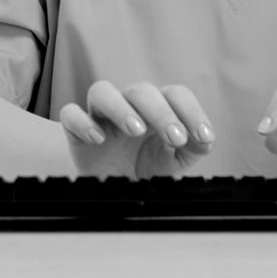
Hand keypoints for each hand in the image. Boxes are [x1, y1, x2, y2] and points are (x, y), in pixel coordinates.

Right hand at [59, 80, 214, 179]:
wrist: (111, 187)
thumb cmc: (143, 168)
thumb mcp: (173, 162)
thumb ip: (193, 148)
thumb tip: (206, 139)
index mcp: (155, 109)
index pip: (174, 94)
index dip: (191, 110)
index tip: (203, 136)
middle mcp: (127, 105)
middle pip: (141, 90)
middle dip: (160, 111)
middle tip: (174, 137)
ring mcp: (99, 115)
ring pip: (102, 91)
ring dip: (121, 107)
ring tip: (136, 129)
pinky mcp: (75, 129)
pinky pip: (71, 114)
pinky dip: (83, 122)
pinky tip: (98, 139)